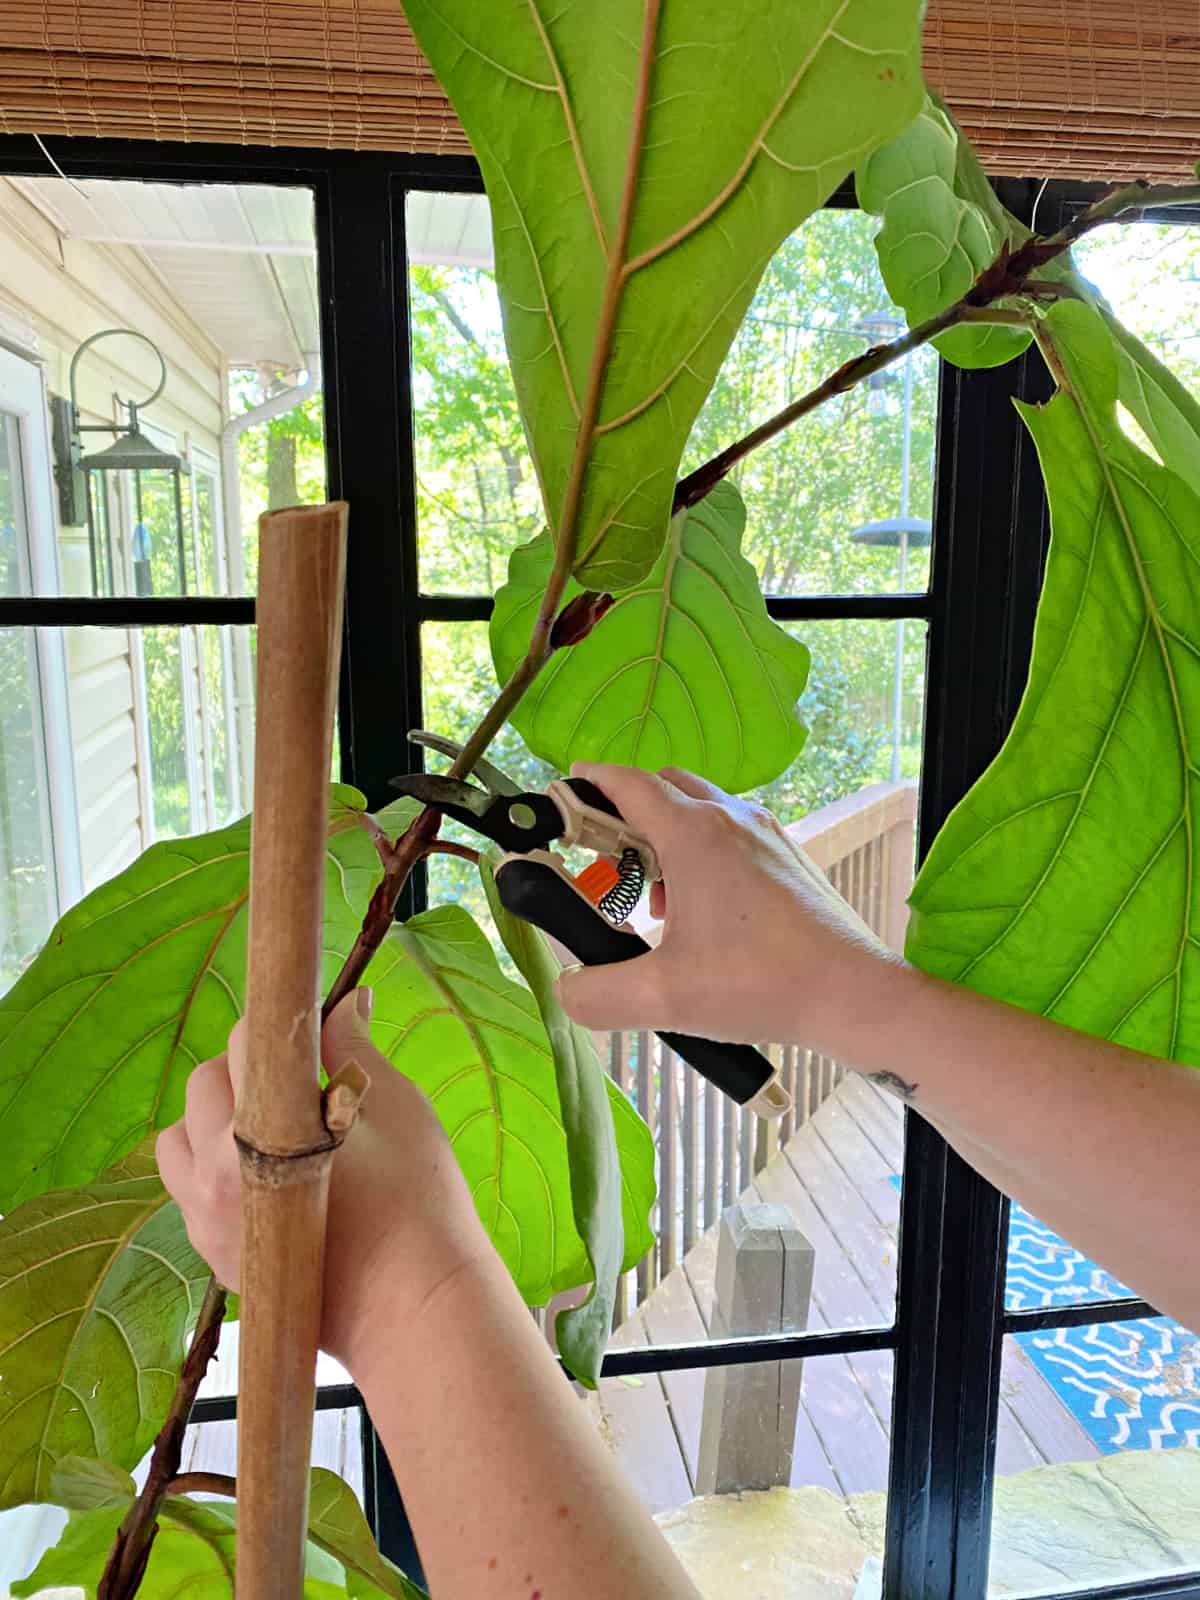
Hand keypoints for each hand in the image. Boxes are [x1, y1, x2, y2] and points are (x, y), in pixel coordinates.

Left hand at [156, 989, 489, 1370]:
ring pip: (178, 1140)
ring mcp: (207, 1220)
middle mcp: (216, 1172)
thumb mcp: (395, 1107)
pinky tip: (266, 1172)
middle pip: (203, 1085)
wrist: (415, 1307)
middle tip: (301, 1076)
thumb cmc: (416, 1202)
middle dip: (245, 1066)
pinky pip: (186, 1191)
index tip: (307, 1023)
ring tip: (271, 1126)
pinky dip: (212, 1167)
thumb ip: (354, 1047)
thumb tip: (348, 999)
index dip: (281, 1023)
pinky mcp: (214, 1256)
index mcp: (261, 1125)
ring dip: (212, 1118)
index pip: (247, 1041)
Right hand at [555, 764, 896, 1050]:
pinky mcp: (788, 858)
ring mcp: (766, 834)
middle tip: (603, 862)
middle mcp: (731, 818)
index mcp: (694, 833)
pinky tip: (700, 914)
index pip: (627, 782)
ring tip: (651, 899)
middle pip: (663, 787)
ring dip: (664, 837)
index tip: (563, 794)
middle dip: (624, 815)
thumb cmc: (760, 983)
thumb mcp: (662, 998)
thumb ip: (595, 994)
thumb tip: (567, 989)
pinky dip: (700, 855)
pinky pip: (731, 834)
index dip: (588, 783)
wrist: (852, 993)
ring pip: (700, 810)